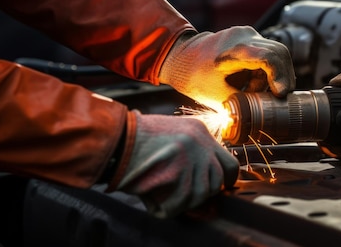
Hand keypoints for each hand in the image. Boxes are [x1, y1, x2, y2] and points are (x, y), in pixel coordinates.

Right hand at [111, 111, 238, 218]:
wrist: (113, 139)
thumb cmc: (134, 140)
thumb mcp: (169, 132)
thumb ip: (190, 149)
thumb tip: (204, 175)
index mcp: (199, 130)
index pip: (227, 161)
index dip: (224, 179)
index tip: (221, 187)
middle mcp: (199, 142)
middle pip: (217, 180)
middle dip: (204, 192)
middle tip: (186, 196)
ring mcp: (190, 158)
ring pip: (201, 194)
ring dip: (183, 201)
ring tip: (165, 196)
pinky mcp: (176, 173)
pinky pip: (180, 203)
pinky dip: (167, 208)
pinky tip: (154, 201)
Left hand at [159, 26, 294, 109]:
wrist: (180, 56)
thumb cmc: (194, 76)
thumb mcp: (218, 97)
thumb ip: (243, 106)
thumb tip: (263, 119)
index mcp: (234, 50)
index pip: (269, 57)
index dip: (279, 76)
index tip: (281, 94)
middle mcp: (245, 36)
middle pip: (279, 53)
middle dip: (283, 77)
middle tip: (281, 97)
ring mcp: (247, 34)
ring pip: (275, 53)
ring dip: (271, 76)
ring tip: (254, 92)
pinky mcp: (248, 38)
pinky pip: (266, 53)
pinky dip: (264, 71)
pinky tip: (251, 84)